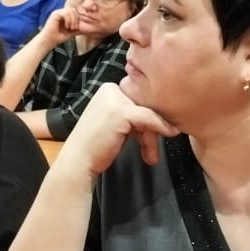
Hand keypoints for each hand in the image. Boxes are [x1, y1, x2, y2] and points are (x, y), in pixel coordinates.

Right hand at [38, 5, 80, 46]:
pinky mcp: (55, 14)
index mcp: (65, 15)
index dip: (78, 19)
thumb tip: (87, 29)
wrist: (50, 40)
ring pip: (70, 10)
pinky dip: (68, 20)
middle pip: (73, 10)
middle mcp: (61, 12)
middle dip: (76, 19)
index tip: (77, 28)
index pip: (75, 12)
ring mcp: (58, 12)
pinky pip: (65, 13)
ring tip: (71, 28)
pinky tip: (67, 26)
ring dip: (73, 20)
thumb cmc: (59, 37)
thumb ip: (78, 28)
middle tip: (74, 28)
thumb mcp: (72, 32)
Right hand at [60, 83, 178, 175]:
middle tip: (151, 152)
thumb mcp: (116, 125)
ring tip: (151, 156)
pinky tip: (170, 134)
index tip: (150, 140)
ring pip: (148, 112)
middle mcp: (110, 89)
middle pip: (144, 106)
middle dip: (150, 130)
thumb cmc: (96, 147)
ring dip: (153, 135)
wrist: (79, 161)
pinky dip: (161, 127)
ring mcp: (115, 99)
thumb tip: (161, 117)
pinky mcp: (121, 112)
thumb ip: (133, 117)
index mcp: (108, 90)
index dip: (147, 121)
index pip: (137, 100)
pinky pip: (149, 117)